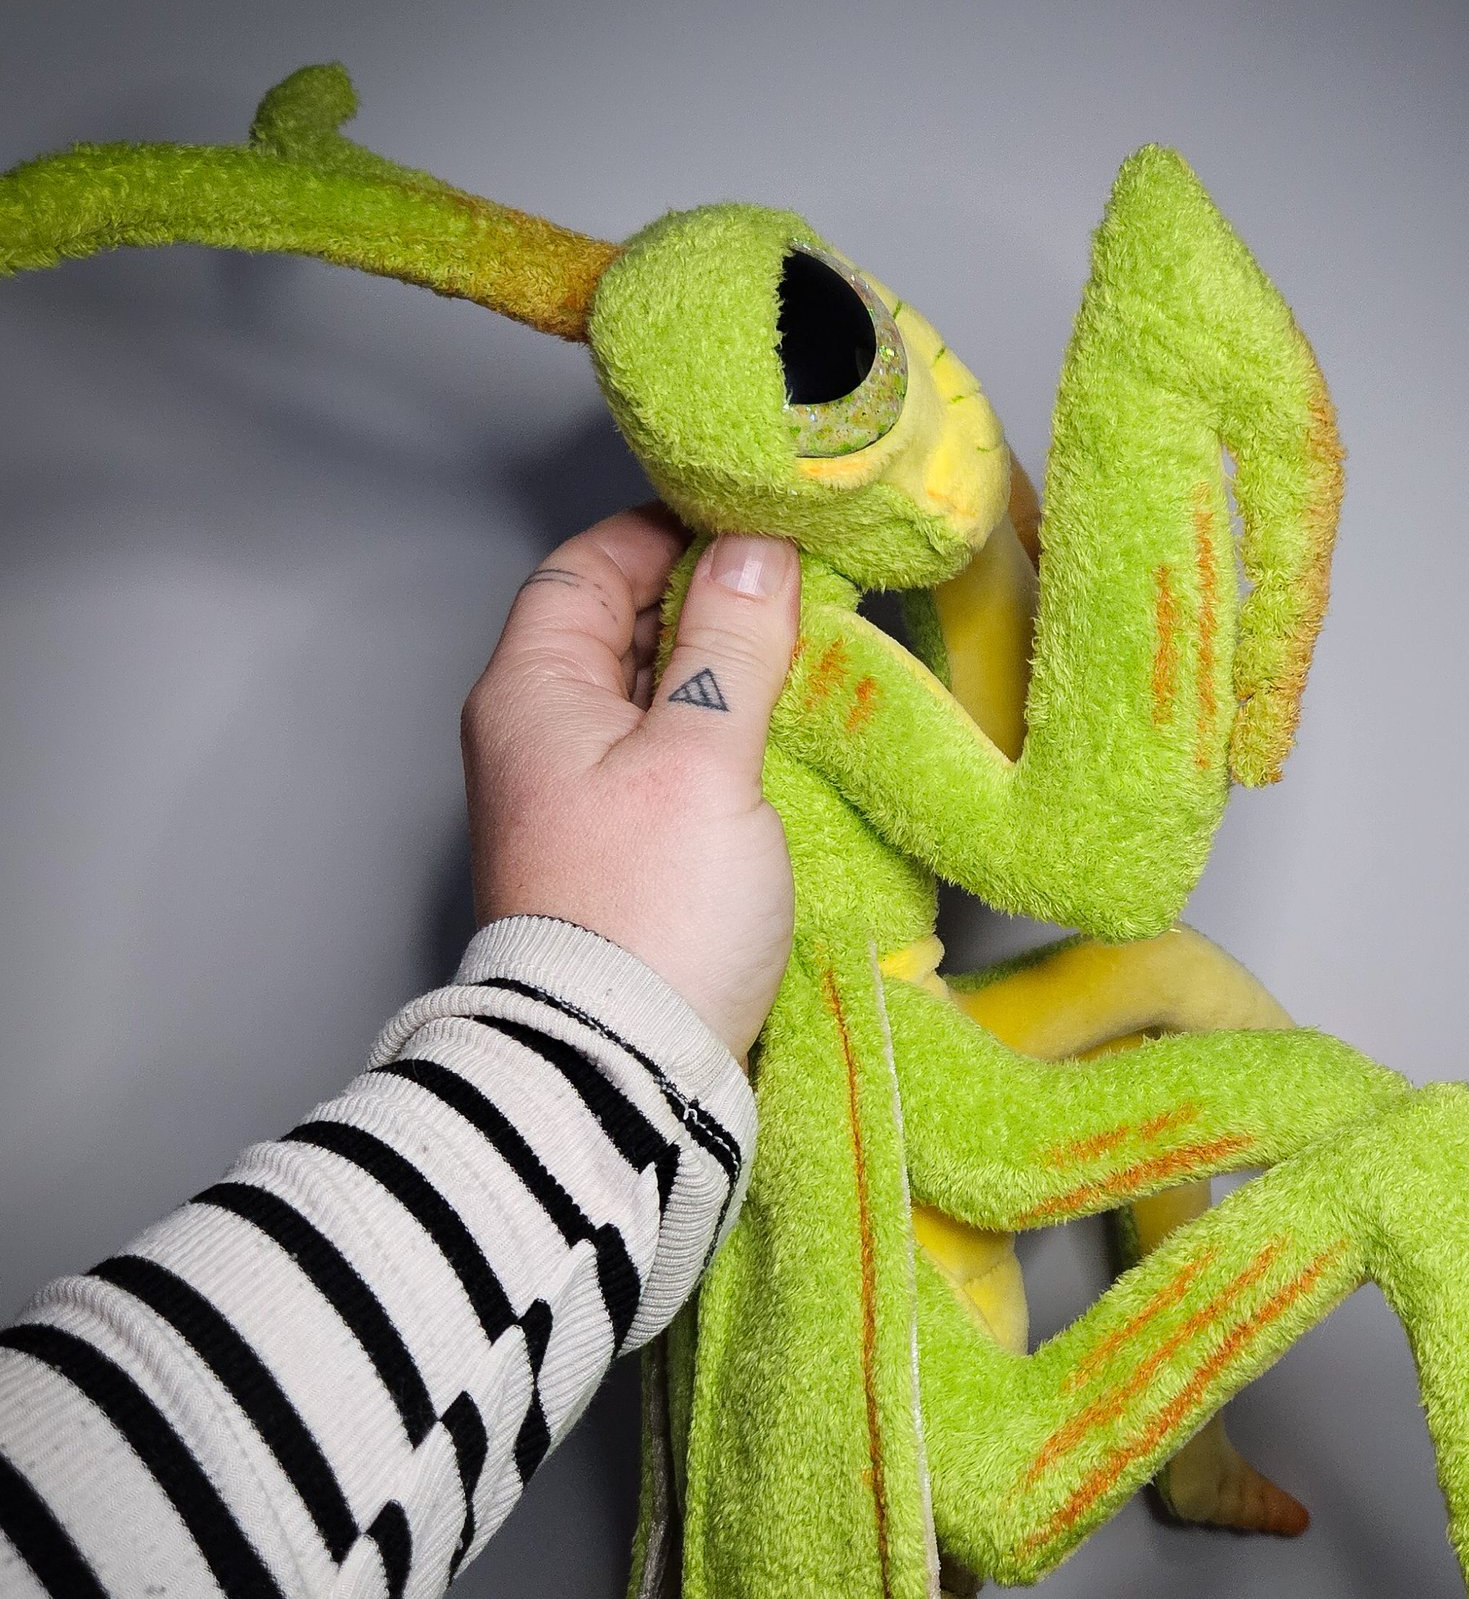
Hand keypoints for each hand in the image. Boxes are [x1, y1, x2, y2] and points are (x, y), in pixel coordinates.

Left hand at [462, 507, 798, 1063]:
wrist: (622, 1071)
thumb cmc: (650, 911)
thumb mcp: (702, 759)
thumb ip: (729, 646)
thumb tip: (755, 550)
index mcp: (532, 693)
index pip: (588, 565)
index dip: (667, 532)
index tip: (754, 527)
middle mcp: (539, 739)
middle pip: (621, 629)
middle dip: (709, 601)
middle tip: (800, 592)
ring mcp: (578, 801)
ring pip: (653, 699)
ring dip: (724, 675)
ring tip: (805, 664)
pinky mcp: (620, 857)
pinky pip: (670, 765)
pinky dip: (723, 741)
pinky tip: (784, 744)